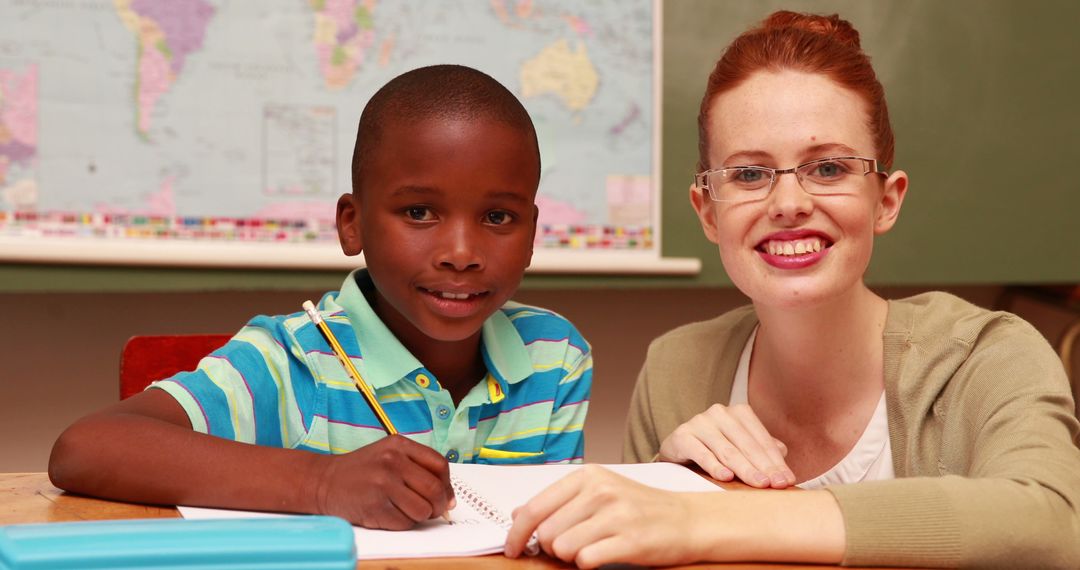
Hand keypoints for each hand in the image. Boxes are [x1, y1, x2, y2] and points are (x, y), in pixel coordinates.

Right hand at [313, 434, 454, 528]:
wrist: (324, 481)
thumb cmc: (362, 469)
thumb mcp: (389, 453)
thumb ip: (418, 466)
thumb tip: (448, 496)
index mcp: (398, 445)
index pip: (439, 465)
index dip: (447, 484)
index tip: (445, 495)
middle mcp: (391, 462)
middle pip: (434, 490)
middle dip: (438, 505)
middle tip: (433, 509)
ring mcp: (382, 485)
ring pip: (422, 510)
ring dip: (420, 515)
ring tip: (407, 509)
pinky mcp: (374, 508)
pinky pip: (404, 523)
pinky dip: (403, 523)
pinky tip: (391, 514)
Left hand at [504, 465, 705, 567]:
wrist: (687, 519)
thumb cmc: (639, 507)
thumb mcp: (598, 492)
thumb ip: (557, 501)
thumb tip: (516, 514)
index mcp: (587, 476)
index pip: (534, 508)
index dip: (516, 534)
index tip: (512, 549)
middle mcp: (600, 491)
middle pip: (547, 533)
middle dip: (552, 547)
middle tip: (571, 546)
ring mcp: (616, 515)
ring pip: (563, 548)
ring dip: (572, 556)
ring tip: (592, 547)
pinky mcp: (630, 540)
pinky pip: (586, 560)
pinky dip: (589, 563)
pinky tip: (603, 554)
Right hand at [658, 403, 794, 487]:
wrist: (678, 448)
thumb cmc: (715, 448)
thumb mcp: (741, 446)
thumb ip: (761, 448)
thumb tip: (783, 452)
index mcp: (739, 412)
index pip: (762, 440)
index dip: (776, 461)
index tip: (787, 480)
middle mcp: (720, 413)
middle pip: (747, 445)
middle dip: (764, 467)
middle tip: (776, 485)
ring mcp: (699, 422)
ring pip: (727, 450)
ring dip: (745, 469)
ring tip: (759, 484)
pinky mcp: (682, 436)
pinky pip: (701, 453)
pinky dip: (714, 466)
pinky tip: (726, 477)